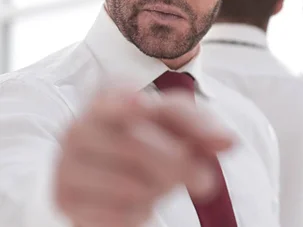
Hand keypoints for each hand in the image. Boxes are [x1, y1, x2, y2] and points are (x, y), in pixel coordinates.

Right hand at [54, 88, 235, 226]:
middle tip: (205, 180)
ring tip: (162, 186)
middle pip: (136, 144)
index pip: (118, 97)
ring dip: (159, 190)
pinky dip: (139, 212)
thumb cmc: (153, 141)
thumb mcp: (179, 127)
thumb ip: (203, 127)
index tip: (141, 105)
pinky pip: (114, 213)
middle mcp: (80, 126)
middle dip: (180, 164)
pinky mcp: (65, 199)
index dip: (127, 101)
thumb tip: (229, 141)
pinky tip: (140, 202)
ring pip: (127, 184)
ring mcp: (67, 163)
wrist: (115, 176)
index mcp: (108, 98)